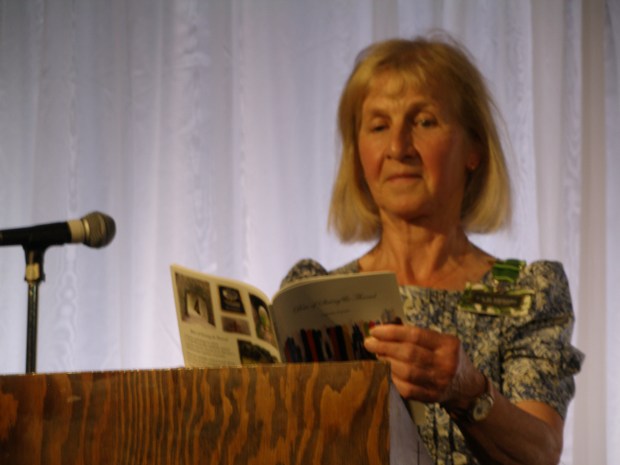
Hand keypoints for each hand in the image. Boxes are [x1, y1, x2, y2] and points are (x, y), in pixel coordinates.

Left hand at [364, 324, 484, 407]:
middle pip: (409, 353)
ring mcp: (439, 382)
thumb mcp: (441, 342)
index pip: (416, 335)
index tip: (375, 330)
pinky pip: (407, 389)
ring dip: (386, 362)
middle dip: (384, 346)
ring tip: (376, 355)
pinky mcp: (432, 397)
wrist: (467, 386)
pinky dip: (392, 379)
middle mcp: (446, 363)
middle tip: (369, 342)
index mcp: (448, 345)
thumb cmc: (447, 357)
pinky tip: (384, 371)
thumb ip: (418, 336)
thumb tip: (385, 331)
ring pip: (406, 371)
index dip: (392, 332)